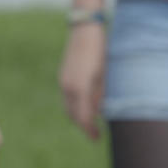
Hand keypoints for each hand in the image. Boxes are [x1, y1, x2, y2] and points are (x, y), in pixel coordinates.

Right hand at [58, 23, 106, 139]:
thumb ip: (100, 95)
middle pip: (73, 115)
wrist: (85, 29)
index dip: (90, 130)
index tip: (97, 138)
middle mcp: (68, 87)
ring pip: (68, 107)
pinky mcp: (63, 76)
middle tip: (95, 134)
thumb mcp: (105, 75)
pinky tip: (84, 106)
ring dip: (77, 117)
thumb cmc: (100, 51)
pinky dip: (74, 106)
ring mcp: (63, 81)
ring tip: (90, 122)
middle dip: (83, 126)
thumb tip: (99, 112)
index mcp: (80, 88)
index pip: (83, 117)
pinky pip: (66, 97)